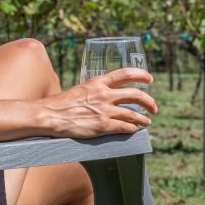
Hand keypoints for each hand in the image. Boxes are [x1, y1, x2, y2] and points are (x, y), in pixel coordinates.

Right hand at [36, 68, 157, 137]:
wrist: (50, 115)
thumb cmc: (61, 103)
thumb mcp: (81, 90)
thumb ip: (95, 91)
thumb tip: (105, 96)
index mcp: (98, 82)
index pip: (125, 73)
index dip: (141, 75)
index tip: (149, 78)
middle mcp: (104, 94)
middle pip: (136, 95)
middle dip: (149, 102)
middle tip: (153, 108)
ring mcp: (105, 111)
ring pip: (133, 114)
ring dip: (143, 119)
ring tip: (147, 122)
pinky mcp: (103, 126)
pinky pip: (124, 127)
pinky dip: (132, 129)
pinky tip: (134, 130)